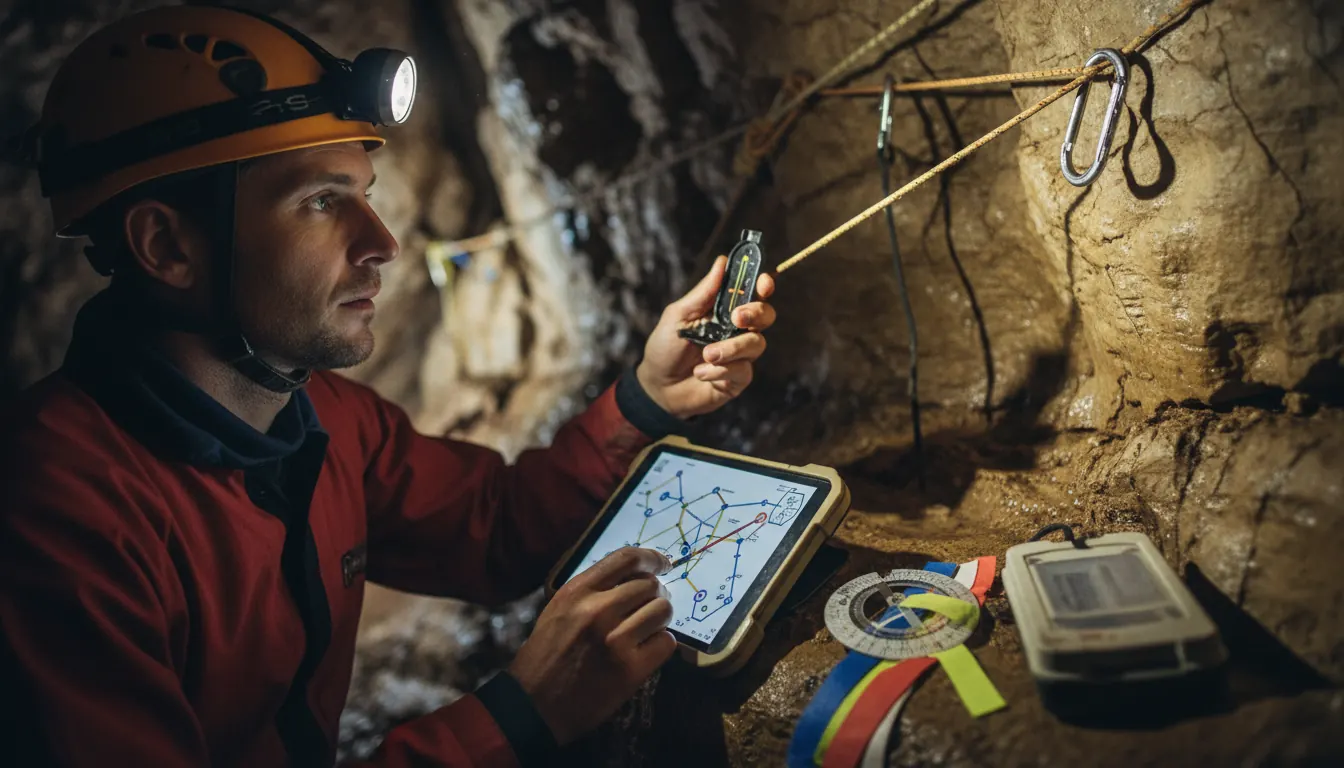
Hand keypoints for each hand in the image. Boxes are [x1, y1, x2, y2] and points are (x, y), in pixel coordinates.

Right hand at [509, 548, 675, 744]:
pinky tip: (646, 651)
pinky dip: (660, 645)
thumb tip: (634, 577)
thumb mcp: (559, 609)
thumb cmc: (546, 655)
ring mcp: (615, 639)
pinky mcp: (630, 669)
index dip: (653, 558)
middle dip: (656, 595)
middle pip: (650, 585)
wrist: (533, 705)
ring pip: (662, 611)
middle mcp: (597, 610)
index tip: (663, 564)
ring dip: (660, 619)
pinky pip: (666, 643)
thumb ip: (592, 590)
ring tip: (648, 629)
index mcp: (577, 591)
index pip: (627, 558)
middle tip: (651, 607)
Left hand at [636, 255, 776, 419]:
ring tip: (706, 354)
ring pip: (755, 344)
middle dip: (756, 314)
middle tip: (736, 318)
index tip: (763, 282)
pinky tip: (700, 372)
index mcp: (724, 310)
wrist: (657, 386)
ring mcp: (740, 355)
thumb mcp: (678, 316)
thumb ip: (703, 293)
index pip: (752, 292)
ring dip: (730, 348)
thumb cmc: (665, 347)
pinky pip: (742, 370)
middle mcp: (737, 330)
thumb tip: (721, 262)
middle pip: (766, 315)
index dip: (763, 284)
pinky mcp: (738, 379)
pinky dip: (719, 370)